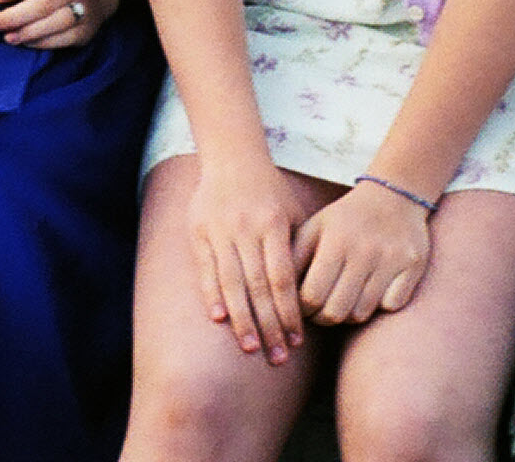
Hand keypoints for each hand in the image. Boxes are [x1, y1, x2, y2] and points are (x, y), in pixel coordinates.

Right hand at [186, 152, 307, 363]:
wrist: (232, 158)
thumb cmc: (270, 192)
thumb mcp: (293, 213)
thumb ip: (301, 249)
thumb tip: (316, 294)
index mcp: (272, 225)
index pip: (283, 278)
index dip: (289, 312)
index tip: (297, 341)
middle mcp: (246, 230)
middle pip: (258, 287)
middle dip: (269, 325)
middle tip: (277, 356)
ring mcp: (220, 231)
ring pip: (231, 283)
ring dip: (242, 319)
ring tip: (251, 347)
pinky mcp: (198, 232)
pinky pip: (206, 269)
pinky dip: (212, 295)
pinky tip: (220, 320)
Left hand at [292, 178, 431, 324]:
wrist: (395, 195)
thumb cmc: (345, 219)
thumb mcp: (315, 228)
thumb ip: (294, 258)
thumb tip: (276, 295)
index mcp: (335, 240)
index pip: (311, 295)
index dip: (303, 310)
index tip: (303, 307)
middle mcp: (364, 250)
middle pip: (336, 311)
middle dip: (323, 318)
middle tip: (321, 311)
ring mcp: (391, 259)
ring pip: (362, 313)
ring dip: (350, 313)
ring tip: (344, 300)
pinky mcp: (413, 266)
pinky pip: (391, 306)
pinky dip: (380, 305)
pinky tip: (374, 291)